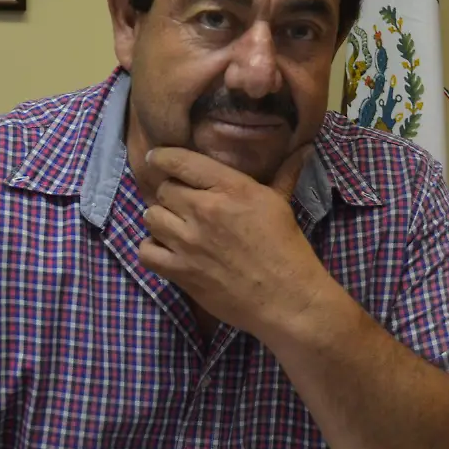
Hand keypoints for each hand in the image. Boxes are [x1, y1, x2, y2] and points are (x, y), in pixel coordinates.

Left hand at [139, 146, 330, 339]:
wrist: (286, 299)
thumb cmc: (287, 250)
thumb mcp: (281, 204)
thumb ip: (283, 173)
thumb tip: (303, 149)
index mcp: (231, 189)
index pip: (181, 161)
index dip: (161, 157)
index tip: (156, 158)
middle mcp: (205, 210)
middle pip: (164, 189)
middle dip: (171, 194)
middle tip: (181, 202)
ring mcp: (189, 242)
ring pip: (151, 217)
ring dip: (161, 219)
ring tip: (174, 225)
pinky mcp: (181, 272)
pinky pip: (145, 252)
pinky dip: (151, 249)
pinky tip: (164, 249)